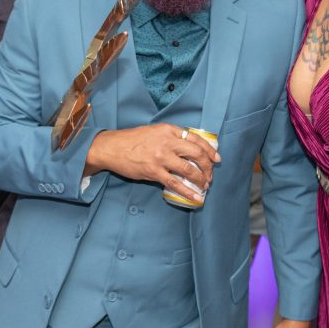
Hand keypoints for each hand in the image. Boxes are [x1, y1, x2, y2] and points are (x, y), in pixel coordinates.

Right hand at [85, 123, 219, 201]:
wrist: (112, 147)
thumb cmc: (133, 140)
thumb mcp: (155, 131)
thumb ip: (172, 138)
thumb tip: (189, 150)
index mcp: (169, 130)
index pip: (196, 138)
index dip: (209, 150)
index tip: (216, 158)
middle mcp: (167, 142)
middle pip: (196, 154)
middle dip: (208, 166)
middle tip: (210, 174)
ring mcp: (161, 157)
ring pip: (189, 169)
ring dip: (200, 179)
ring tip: (205, 185)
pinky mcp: (154, 172)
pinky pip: (175, 183)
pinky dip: (188, 191)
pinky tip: (196, 197)